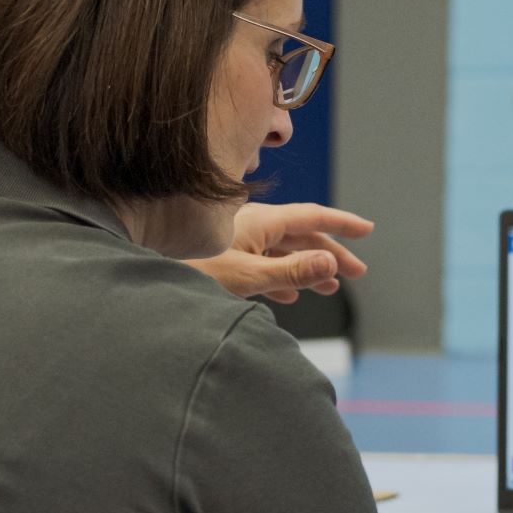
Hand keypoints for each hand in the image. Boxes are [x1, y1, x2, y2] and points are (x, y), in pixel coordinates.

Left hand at [188, 202, 373, 302]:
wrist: (145, 280)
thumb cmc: (189, 273)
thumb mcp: (247, 276)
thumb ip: (292, 271)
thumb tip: (331, 264)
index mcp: (260, 221)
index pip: (312, 217)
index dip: (342, 224)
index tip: (367, 230)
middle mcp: (251, 226)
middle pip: (301, 237)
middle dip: (331, 254)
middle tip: (357, 273)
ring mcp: (237, 241)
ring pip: (282, 251)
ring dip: (308, 268)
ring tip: (328, 288)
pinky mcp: (224, 258)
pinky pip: (264, 263)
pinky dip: (283, 276)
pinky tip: (289, 294)